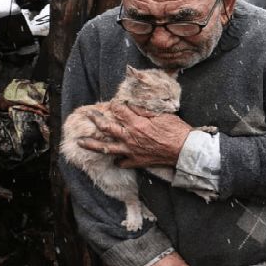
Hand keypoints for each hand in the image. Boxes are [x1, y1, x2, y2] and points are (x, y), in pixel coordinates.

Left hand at [77, 102, 192, 167]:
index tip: (112, 103)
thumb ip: (144, 109)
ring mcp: (132, 151)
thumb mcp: (162, 114)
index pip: (119, 110)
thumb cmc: (177, 130)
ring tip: (80, 142)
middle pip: (107, 128)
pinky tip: (114, 158)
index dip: (114, 105)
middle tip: (88, 115)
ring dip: (92, 145)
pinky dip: (116, 160)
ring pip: (107, 148)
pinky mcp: (137, 161)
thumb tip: (131, 104)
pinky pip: (122, 162)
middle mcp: (130, 137)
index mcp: (137, 123)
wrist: (185, 150)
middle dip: (95, 119)